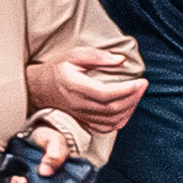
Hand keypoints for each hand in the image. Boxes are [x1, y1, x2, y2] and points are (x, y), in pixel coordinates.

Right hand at [31, 47, 146, 130]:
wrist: (38, 88)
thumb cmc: (57, 68)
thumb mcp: (74, 54)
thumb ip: (98, 56)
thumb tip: (121, 60)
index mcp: (76, 86)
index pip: (107, 94)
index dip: (127, 90)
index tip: (141, 81)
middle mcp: (79, 104)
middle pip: (112, 108)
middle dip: (133, 98)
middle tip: (143, 85)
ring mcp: (81, 115)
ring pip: (112, 120)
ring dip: (130, 109)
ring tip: (137, 95)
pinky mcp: (83, 121)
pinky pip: (106, 128)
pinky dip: (120, 121)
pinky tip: (127, 110)